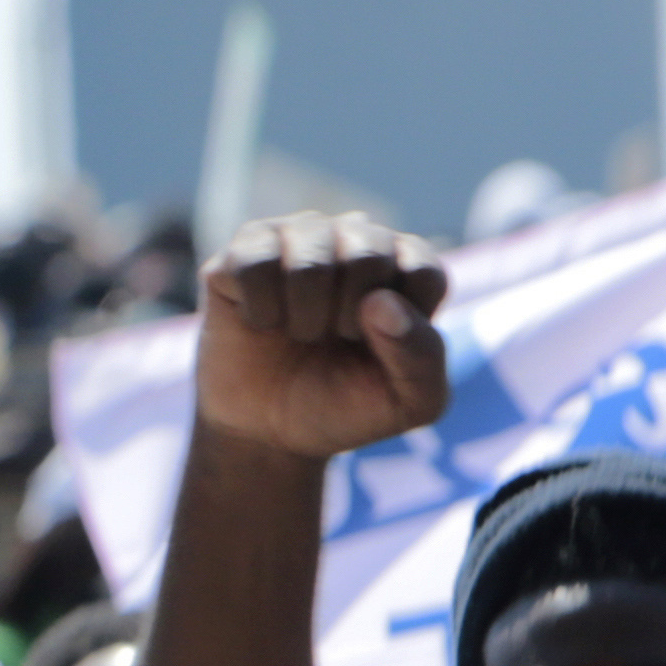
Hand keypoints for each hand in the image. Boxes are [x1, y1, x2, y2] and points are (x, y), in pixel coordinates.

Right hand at [193, 214, 454, 461]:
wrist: (265, 429)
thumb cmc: (344, 405)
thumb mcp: (408, 402)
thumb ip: (420, 355)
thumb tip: (379, 301)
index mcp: (405, 262)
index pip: (422, 270)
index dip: (400, 328)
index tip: (376, 352)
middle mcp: (354, 236)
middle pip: (369, 254)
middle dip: (348, 320)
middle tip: (331, 341)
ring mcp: (297, 237)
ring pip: (309, 259)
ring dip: (304, 318)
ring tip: (298, 333)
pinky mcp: (243, 249)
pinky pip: (254, 263)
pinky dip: (260, 310)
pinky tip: (261, 322)